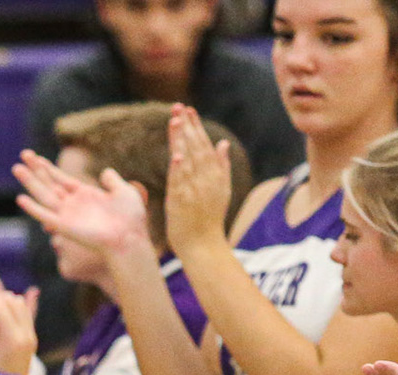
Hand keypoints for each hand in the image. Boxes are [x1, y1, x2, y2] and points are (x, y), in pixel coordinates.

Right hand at [14, 150, 153, 258]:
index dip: (48, 168)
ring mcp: (67, 215)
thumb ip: (113, 181)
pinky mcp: (64, 227)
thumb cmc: (130, 218)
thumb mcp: (124, 192)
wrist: (129, 238)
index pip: (61, 179)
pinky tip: (21, 199)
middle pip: (49, 183)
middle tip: (22, 155)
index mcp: (85, 195)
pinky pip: (45, 216)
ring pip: (43, 195)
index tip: (36, 157)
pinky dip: (33, 208)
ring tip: (16, 168)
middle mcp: (73, 205)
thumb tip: (105, 172)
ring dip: (30, 181)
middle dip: (35, 169)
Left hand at [163, 105, 234, 258]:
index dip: (196, 127)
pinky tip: (176, 154)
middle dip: (187, 126)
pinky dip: (178, 168)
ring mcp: (194, 190)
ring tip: (175, 120)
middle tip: (178, 107)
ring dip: (181, 140)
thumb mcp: (221, 189)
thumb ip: (222, 165)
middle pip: (195, 148)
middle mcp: (205, 179)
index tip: (188, 110)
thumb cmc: (209, 219)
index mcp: (214, 175)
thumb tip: (222, 142)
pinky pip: (180, 183)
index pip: (203, 145)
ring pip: (187, 160)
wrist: (204, 245)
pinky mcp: (182, 202)